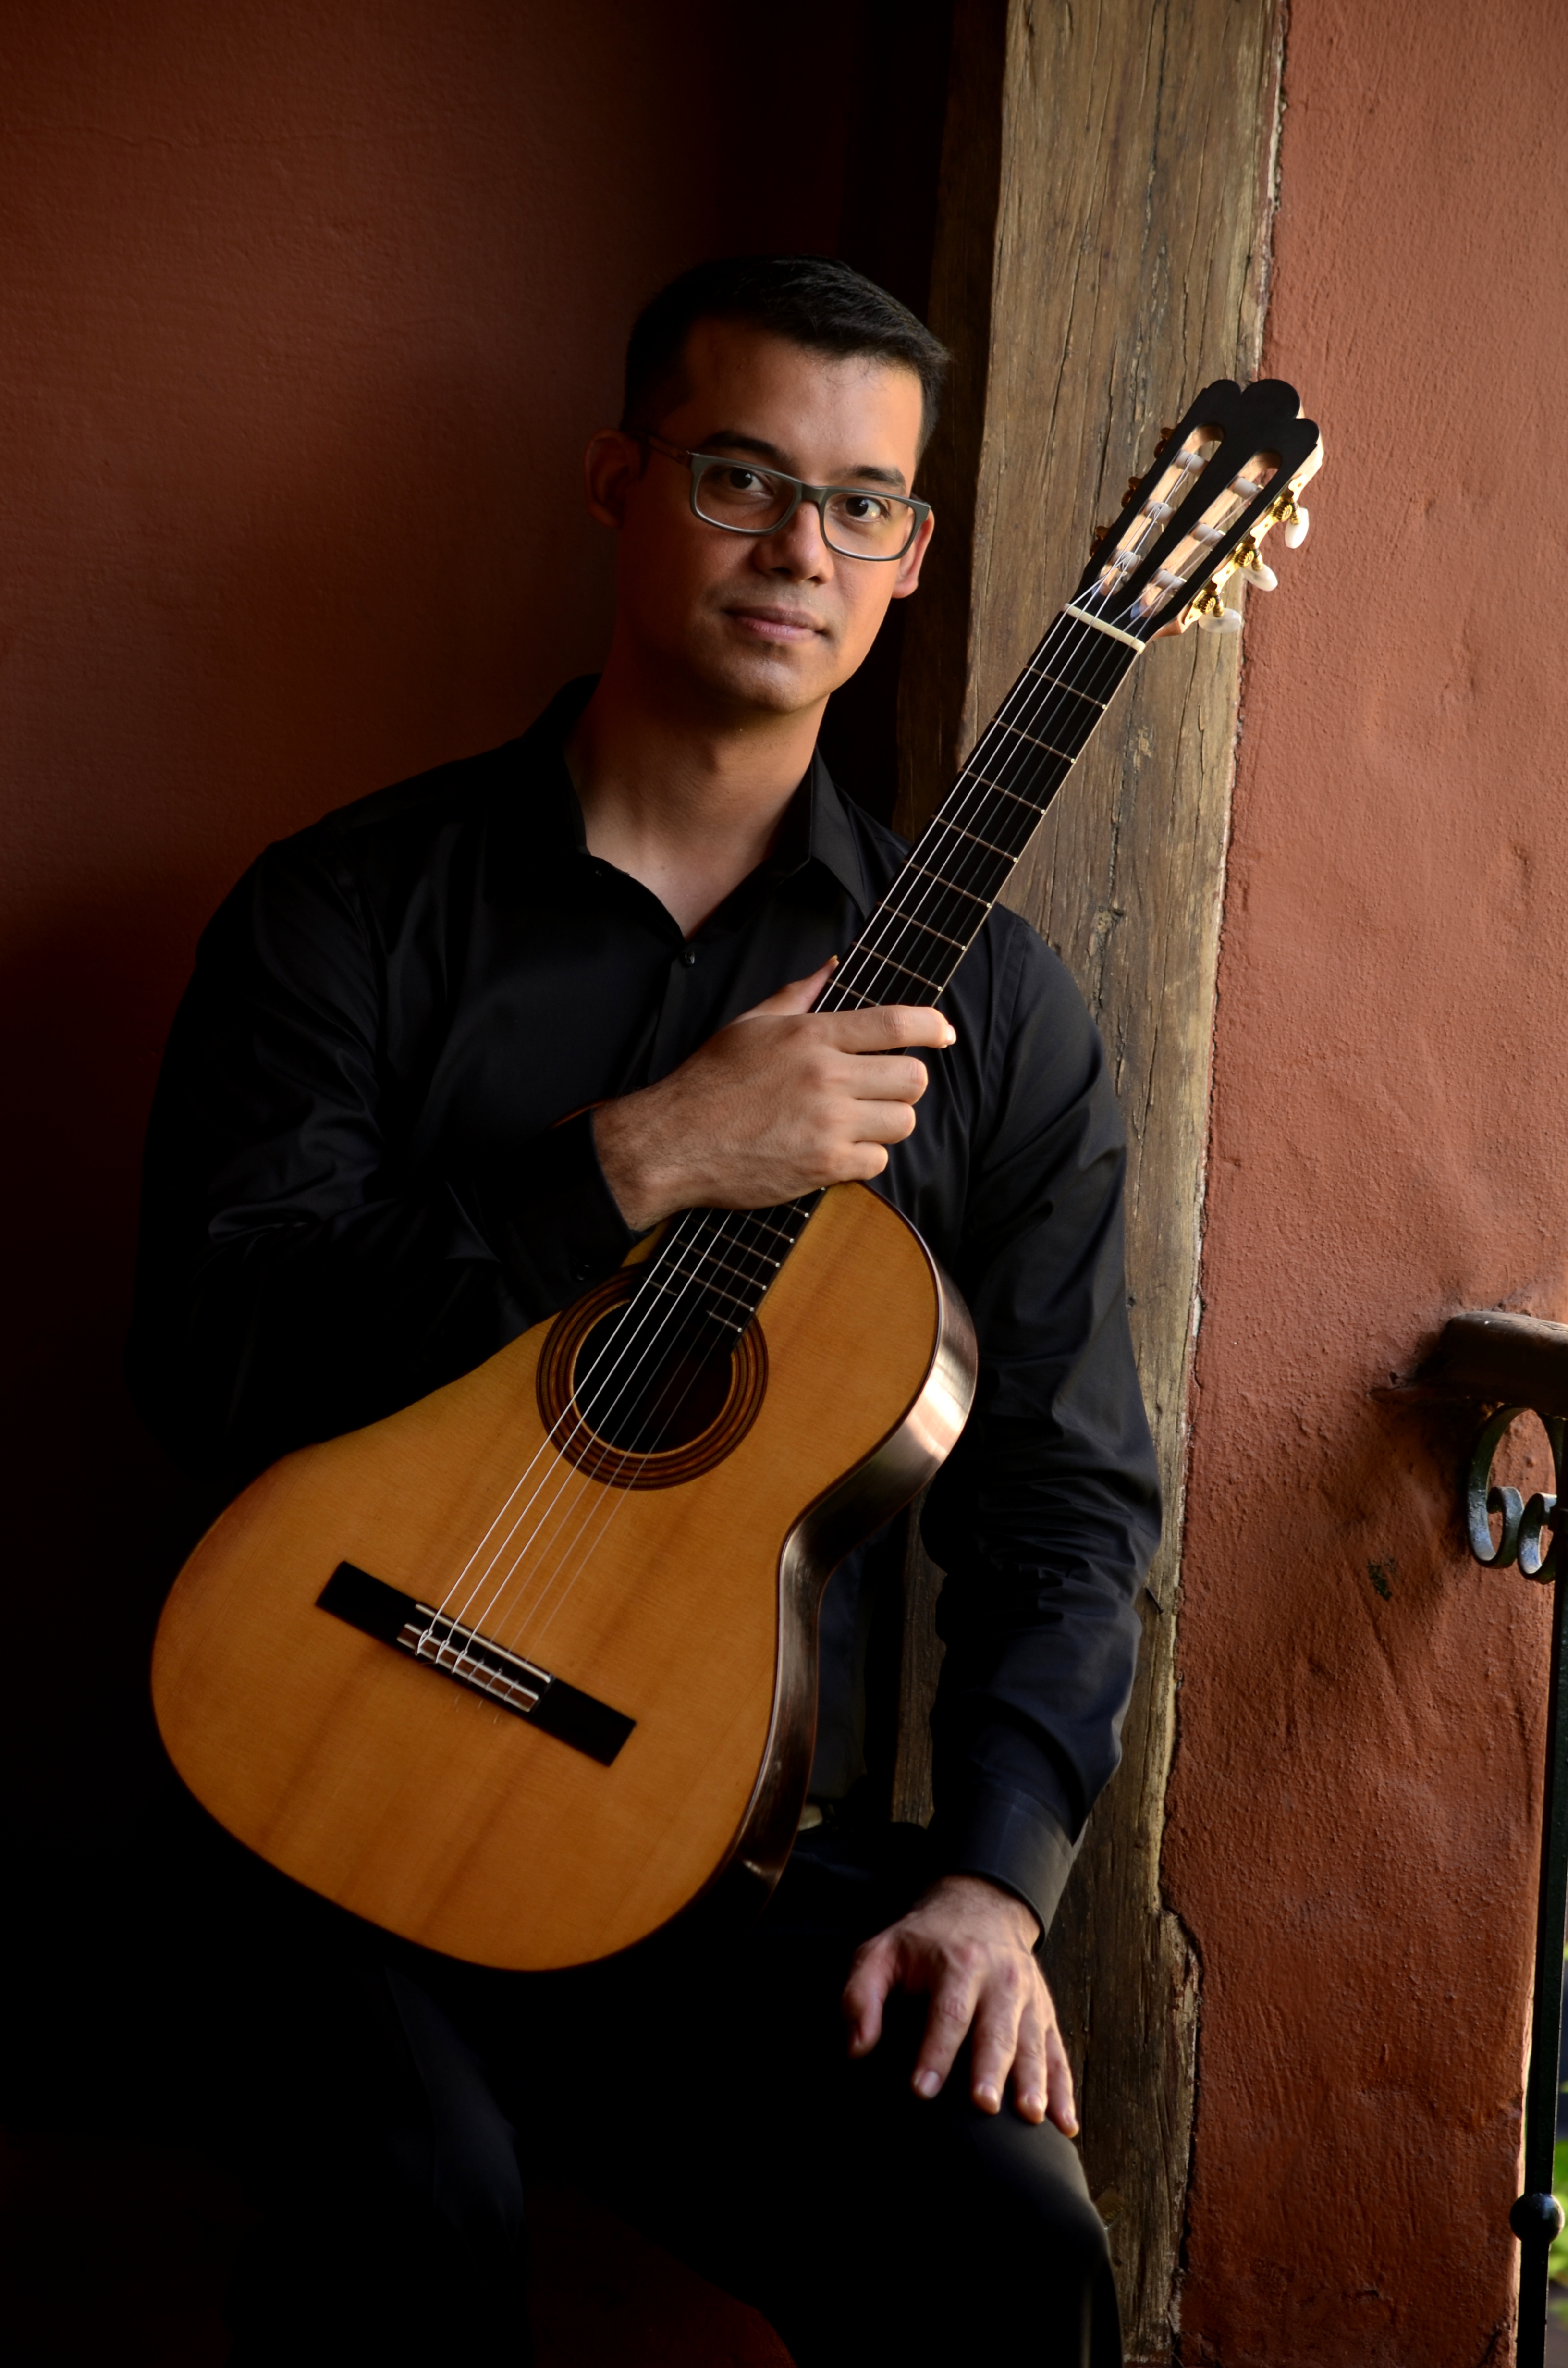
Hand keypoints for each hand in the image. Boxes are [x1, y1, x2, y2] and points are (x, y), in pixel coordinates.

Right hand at [592, 959, 954, 1229]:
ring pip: (903, 1121)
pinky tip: (838, 1150)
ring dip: (888, 1122)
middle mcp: (826, 1077)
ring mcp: (828, 1123)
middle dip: (906, 1082)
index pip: (895, 1024)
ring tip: (858, 1121)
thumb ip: (799, 993)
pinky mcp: (823, 1165)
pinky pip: (877, 1162)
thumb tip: (834, 965)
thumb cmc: (710, 1081)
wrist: (674, 1142)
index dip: (932, 1026)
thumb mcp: (750, 1023)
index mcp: (811, 1035)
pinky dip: (864, 1159)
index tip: (944, 1033)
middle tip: (884, 1088)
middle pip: (913, 1078)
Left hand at [841, 1874, 1076, 2132]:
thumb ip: (860, 1995)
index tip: (921, 2089)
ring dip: (1033, 2081)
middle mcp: (1000, 1980)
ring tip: (1030, 2117)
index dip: (934, 2052)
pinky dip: (1063, 2089)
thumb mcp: (882, 1952)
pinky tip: (1064, 2123)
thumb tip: (855, 2048)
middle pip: (996, 2029)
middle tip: (983, 2105)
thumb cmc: (924, 1941)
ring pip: (1032, 2043)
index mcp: (958, 1963)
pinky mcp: (1045, 2014)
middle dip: (990, 2069)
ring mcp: (1028, 1998)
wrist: (981, 1904)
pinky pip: (1057, 2053)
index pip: (947, 2012)